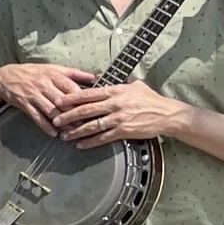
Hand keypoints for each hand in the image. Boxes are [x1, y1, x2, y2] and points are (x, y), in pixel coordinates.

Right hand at [0, 61, 95, 134]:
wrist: (5, 77)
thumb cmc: (33, 72)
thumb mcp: (53, 68)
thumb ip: (74, 73)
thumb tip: (95, 77)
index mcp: (54, 75)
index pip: (72, 89)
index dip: (83, 100)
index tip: (92, 109)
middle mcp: (45, 85)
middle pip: (63, 102)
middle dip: (75, 114)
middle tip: (86, 125)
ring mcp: (34, 95)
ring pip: (51, 111)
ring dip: (62, 123)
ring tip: (72, 132)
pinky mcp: (25, 104)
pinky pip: (37, 117)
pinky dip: (45, 126)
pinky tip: (54, 133)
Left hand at [54, 80, 188, 148]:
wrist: (167, 114)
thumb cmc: (151, 100)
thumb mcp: (135, 86)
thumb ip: (118, 84)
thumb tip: (102, 79)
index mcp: (115, 91)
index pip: (88, 94)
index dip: (71, 98)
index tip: (58, 101)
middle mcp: (115, 104)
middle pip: (86, 110)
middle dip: (68, 116)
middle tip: (56, 120)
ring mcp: (119, 118)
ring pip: (91, 125)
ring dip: (76, 131)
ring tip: (64, 135)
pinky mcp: (124, 131)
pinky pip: (103, 137)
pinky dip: (90, 142)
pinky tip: (80, 144)